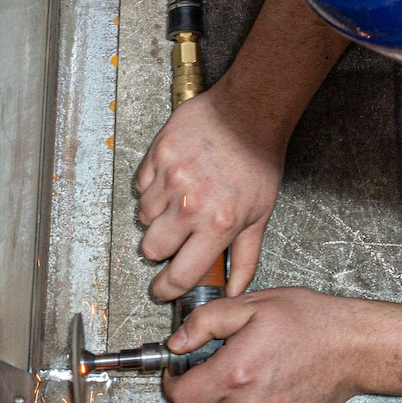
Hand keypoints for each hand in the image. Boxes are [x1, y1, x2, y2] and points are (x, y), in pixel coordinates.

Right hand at [133, 85, 285, 299]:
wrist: (249, 112)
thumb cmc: (258, 160)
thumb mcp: (261, 214)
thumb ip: (245, 258)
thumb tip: (233, 290)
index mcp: (218, 224)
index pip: (180, 275)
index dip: (167, 289)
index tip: (162, 290)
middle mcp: (191, 204)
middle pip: (152, 248)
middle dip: (160, 249)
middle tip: (175, 236)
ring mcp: (171, 178)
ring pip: (143, 216)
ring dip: (157, 215)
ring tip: (180, 198)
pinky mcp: (158, 155)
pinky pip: (141, 185)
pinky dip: (152, 187)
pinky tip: (174, 177)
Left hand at [163, 288, 365, 402]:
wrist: (355, 347)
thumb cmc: (312, 322)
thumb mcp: (254, 305)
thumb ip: (206, 322)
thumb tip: (177, 341)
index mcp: (236, 373)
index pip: (180, 396)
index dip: (175, 380)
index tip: (181, 369)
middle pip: (206, 400)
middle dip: (213, 376)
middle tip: (236, 351)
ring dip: (237, 390)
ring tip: (264, 362)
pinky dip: (258, 401)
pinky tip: (278, 377)